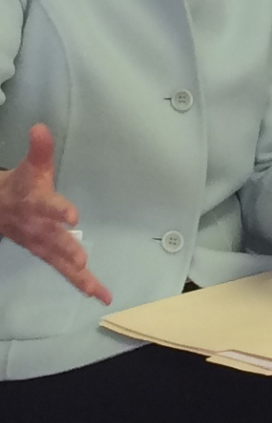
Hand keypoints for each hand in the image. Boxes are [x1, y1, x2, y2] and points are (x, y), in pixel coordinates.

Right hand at [0, 125, 111, 303]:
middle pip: (53, 240)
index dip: (58, 211)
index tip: (72, 215)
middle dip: (67, 249)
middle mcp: (38, 228)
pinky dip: (82, 284)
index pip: (47, 206)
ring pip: (60, 263)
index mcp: (35, 204)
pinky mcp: (48, 255)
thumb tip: (41, 127)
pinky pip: (65, 272)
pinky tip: (99, 294)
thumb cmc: (21, 186)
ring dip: (79, 277)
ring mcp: (42, 246)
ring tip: (98, 291)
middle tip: (81, 260)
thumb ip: (39, 149)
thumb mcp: (31, 167)